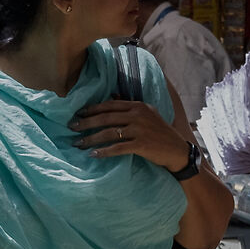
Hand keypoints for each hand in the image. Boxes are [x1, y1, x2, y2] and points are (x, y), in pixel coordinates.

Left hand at [70, 100, 194, 171]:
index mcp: (138, 105)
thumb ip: (130, 106)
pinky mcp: (141, 145)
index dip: (92, 109)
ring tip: (78, 143)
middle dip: (86, 122)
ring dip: (91, 138)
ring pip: (109, 132)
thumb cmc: (160, 133)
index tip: (78, 113)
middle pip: (106, 118)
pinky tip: (93, 155)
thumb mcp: (148, 114)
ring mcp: (140, 130)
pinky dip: (104, 151)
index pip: (110, 105)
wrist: (177, 151)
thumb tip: (113, 93)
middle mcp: (138, 115)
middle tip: (72, 127)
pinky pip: (117, 148)